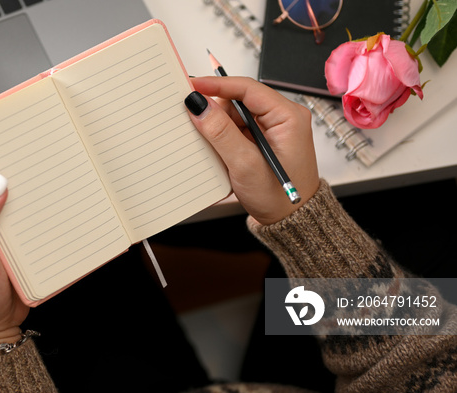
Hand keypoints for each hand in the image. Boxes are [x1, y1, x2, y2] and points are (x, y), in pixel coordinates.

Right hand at [186, 76, 319, 224]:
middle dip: (216, 110)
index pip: (248, 88)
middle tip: (192, 117)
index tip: (193, 85)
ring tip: (208, 144)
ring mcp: (271, 129)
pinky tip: (216, 150)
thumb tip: (200, 106)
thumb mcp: (245, 165)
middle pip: (239, 100)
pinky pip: (236, 129)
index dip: (217, 85)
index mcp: (288, 117)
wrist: (289, 221)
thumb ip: (221, 133)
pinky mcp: (261, 140)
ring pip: (235, 115)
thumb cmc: (279, 197)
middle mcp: (282, 118)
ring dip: (217, 126)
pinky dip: (222, 136)